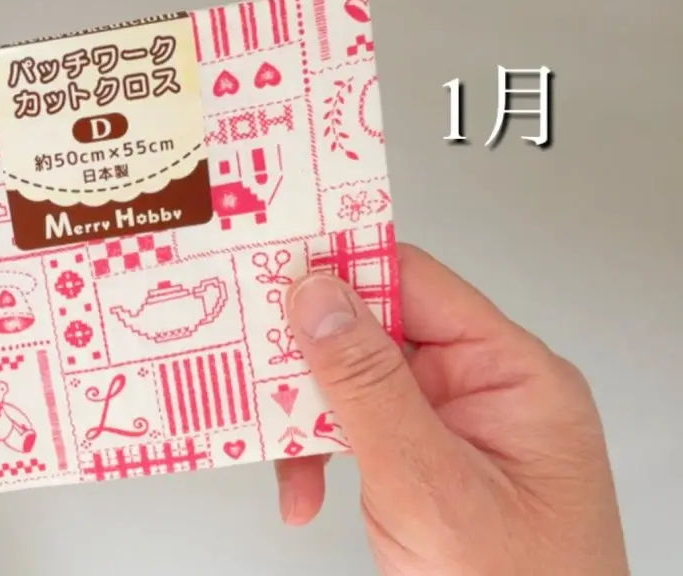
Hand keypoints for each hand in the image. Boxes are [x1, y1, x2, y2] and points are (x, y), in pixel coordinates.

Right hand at [274, 244, 628, 573]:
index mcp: (510, 374)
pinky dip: (317, 458)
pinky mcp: (423, 464)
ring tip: (278, 453)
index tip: (274, 266)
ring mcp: (451, 429)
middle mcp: (482, 391)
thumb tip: (319, 297)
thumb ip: (369, 388)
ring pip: (353, 386)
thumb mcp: (429, 484)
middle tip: (247, 359)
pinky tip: (304, 491)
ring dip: (304, 420)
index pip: (415, 284)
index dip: (342, 269)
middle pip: (374, 332)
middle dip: (308, 354)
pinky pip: (356, 433)